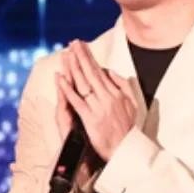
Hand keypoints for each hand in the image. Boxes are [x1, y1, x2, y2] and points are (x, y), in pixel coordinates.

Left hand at [55, 39, 137, 162]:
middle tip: (73, 43)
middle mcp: (108, 97)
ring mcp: (98, 107)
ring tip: (66, 54)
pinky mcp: (90, 118)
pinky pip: (77, 101)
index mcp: (117, 93)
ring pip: (84, 83)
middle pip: (91, 73)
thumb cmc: (127, 128)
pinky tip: (61, 79)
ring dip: (74, 67)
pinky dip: (68, 89)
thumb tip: (111, 72)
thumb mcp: (132, 104)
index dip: (90, 58)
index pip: (100, 71)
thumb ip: (123, 86)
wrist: (125, 149)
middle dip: (81, 56)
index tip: (82, 46)